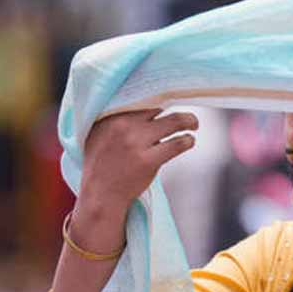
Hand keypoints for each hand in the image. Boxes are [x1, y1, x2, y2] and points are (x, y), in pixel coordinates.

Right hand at [79, 109, 197, 213]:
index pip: (143, 97)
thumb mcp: (98, 133)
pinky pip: (177, 144)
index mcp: (111, 116)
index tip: (168, 99)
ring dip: (189, 121)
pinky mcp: (148, 161)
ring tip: (194, 124)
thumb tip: (142, 104)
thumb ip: (115, 117)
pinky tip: (189, 140)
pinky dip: (187, 140)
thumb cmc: (101, 163)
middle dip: (175, 107)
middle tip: (185, 115)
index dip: (159, 98)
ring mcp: (136, 143)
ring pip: (174, 122)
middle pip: (160, 106)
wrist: (100, 194)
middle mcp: (124, 126)